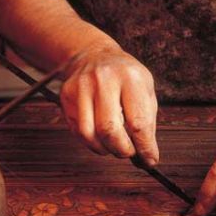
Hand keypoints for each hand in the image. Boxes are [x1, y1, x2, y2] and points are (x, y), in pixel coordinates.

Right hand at [60, 45, 158, 165]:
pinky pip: (78, 131)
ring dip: (105, 149)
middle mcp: (104, 79)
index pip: (138, 122)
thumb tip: (147, 157)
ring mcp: (82, 86)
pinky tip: (100, 136)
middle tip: (129, 152)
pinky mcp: (67, 95)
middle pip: (109, 130)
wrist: (94, 55)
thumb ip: (147, 122)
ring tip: (114, 145)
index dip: (145, 147)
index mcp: (130, 77)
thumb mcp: (145, 90)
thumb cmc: (125, 77)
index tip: (149, 160)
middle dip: (122, 150)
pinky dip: (92, 142)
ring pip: (90, 134)